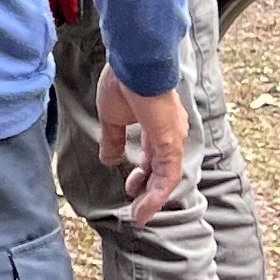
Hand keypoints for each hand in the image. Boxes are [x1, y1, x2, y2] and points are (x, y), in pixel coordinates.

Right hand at [98, 65, 186, 219]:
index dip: (144, 173)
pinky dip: (157, 195)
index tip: (130, 186)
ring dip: (153, 199)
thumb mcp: (112, 117)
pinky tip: (144, 208)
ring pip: (167, 177)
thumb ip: (112, 139)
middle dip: (148, 189)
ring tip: (140, 215)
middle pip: (162, 169)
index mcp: (156, 124)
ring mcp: (171, 139)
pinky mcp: (170, 144)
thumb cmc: (123, 81)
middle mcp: (169, 133)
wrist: (135, 63)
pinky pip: (168, 177)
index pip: (154, 156)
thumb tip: (107, 158)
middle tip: (137, 206)